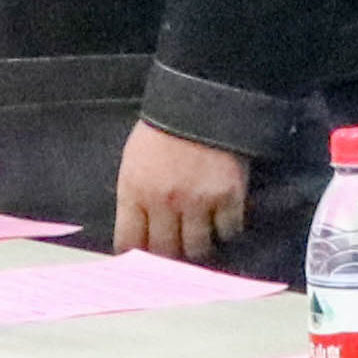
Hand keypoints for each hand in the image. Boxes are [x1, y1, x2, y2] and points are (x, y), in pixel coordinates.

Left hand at [112, 125, 250, 261]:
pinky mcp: (228, 195)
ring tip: (203, 238)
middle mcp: (163, 202)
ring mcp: (197, 201)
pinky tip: (224, 219)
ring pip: (197, 248)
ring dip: (200, 247)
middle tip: (178, 251)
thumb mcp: (134, 160)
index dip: (137, 256)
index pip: (129, 242)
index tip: (145, 259)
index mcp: (134, 191)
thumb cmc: (163, 128)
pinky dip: (227, 229)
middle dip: (170, 256)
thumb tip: (138, 232)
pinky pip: (228, 230)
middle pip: (165, 252)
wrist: (201, 98)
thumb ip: (135, 196)